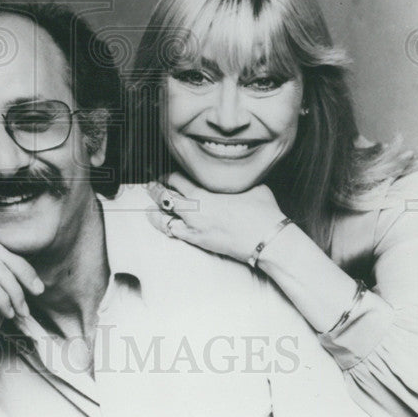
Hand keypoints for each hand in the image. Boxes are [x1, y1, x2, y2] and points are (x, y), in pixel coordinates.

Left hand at [147, 172, 286, 264]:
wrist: (268, 240)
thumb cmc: (263, 212)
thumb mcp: (251, 186)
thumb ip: (235, 181)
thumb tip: (234, 175)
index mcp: (206, 192)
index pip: (178, 179)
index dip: (169, 176)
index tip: (167, 175)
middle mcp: (196, 209)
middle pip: (166, 196)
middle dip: (156, 189)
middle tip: (151, 186)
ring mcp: (195, 226)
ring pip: (164, 215)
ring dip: (156, 209)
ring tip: (149, 206)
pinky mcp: (199, 241)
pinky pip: (173, 232)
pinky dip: (164, 225)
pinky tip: (159, 222)